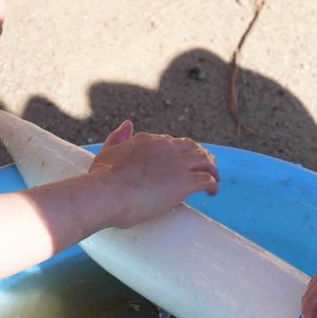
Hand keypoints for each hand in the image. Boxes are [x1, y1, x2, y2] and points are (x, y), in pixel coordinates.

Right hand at [88, 121, 219, 227]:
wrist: (108, 193)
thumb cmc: (102, 179)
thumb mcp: (107, 151)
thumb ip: (117, 137)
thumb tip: (127, 124)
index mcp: (148, 141)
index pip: (171, 142)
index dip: (179, 151)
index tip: (182, 160)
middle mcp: (166, 148)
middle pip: (192, 147)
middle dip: (201, 156)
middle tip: (206, 166)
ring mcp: (177, 164)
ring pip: (204, 161)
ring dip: (211, 169)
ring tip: (214, 179)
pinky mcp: (185, 182)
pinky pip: (207, 179)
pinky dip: (213, 184)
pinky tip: (213, 192)